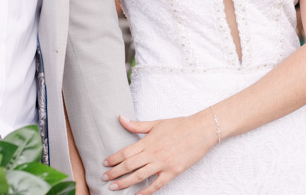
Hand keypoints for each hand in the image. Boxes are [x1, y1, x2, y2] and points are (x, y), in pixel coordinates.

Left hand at [101, 112, 215, 193]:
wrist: (201, 130)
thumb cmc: (179, 125)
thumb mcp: (156, 123)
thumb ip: (137, 125)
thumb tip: (121, 118)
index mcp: (148, 141)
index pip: (125, 152)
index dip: (113, 159)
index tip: (104, 163)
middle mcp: (153, 154)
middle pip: (129, 166)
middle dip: (114, 173)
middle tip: (104, 178)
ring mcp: (163, 164)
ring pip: (139, 176)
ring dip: (125, 183)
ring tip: (114, 187)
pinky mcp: (173, 172)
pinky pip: (157, 185)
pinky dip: (146, 192)